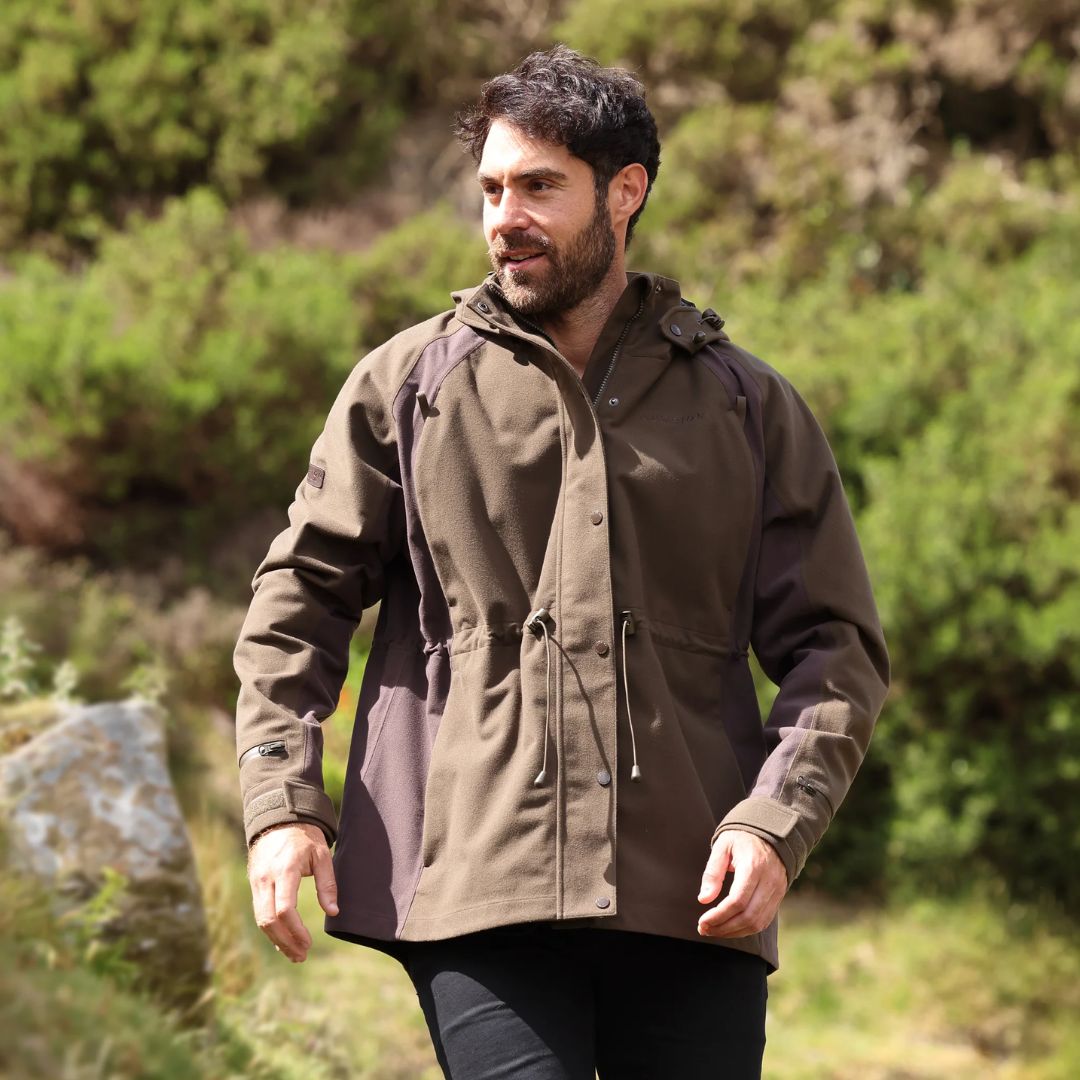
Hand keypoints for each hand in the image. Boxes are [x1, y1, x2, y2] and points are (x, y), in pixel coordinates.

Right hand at [247, 822, 338, 961]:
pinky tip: (284, 940)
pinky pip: (259, 912)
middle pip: (268, 920)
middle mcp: (266, 878)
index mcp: (284, 870)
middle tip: (302, 956)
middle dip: (285, 942)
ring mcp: (256, 882)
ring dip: (277, 940)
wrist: (279, 818)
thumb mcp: (322, 854)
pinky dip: (271, 929)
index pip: (284, 909)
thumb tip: (334, 912)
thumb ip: (327, 883)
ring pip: (261, 920)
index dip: (296, 931)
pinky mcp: (254, 885)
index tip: (309, 944)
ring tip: (295, 954)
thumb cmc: (305, 836)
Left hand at [696, 829, 787, 937]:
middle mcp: (769, 881)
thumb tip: (703, 900)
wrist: (770, 834)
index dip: (719, 916)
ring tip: (713, 930)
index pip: (737, 901)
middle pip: (749, 917)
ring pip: (757, 923)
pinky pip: (764, 920)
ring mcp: (777, 891)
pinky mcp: (778, 897)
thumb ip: (712, 872)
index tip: (702, 922)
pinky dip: (746, 929)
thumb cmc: (741, 839)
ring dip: (734, 932)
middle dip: (724, 928)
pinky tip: (729, 927)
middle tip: (704, 929)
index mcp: (754, 867)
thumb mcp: (722, 847)